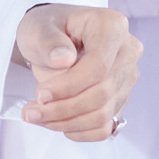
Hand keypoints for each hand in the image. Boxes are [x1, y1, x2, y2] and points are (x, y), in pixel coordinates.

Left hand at [15, 4, 141, 140]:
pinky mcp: (121, 99)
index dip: (69, 86)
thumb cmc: (47, 28)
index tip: (40, 95)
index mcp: (112, 27)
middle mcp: (127, 52)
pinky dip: (79, 132)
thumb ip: (48, 41)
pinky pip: (105, 126)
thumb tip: (63, 60)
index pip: (98, 66)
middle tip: (31, 112)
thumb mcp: (38, 27)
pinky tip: (57, 124)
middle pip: (102, 93)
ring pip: (103, 114)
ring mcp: (127, 77)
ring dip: (67, 122)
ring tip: (37, 117)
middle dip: (63, 108)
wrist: (53, 39)